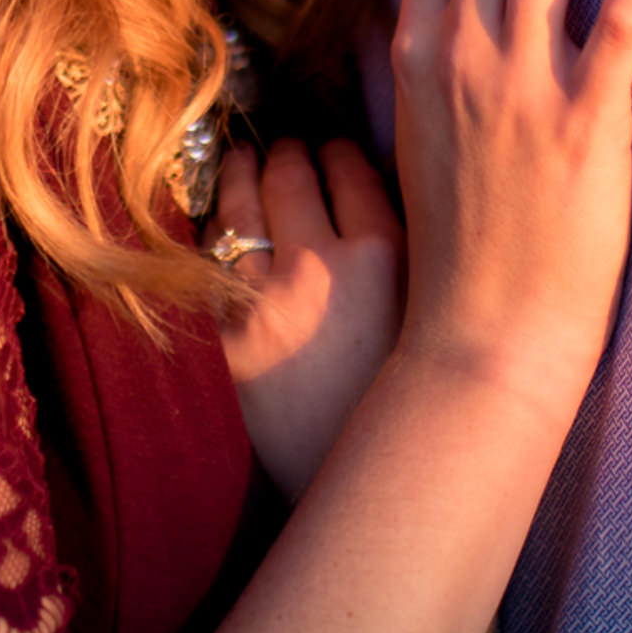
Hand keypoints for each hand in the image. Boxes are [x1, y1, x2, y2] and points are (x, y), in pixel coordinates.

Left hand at [216, 137, 402, 500]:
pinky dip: (214, 230)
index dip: (339, 152)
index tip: (335, 149)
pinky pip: (205, 255)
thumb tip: (396, 187)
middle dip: (288, 153)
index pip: (349, 167)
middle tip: (288, 149)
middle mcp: (317, 265)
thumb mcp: (427, 313)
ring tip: (245, 161)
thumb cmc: (409, 398)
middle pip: (289, 173)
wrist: (357, 483)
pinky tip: (220, 222)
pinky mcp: (218, 332)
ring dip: (240, 172)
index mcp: (383, 257)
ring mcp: (258, 297)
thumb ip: (411, 252)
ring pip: (236, 202)